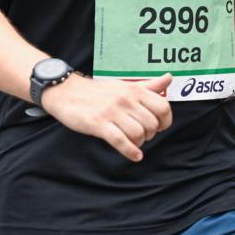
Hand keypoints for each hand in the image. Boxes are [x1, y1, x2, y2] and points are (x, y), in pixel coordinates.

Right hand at [41, 73, 173, 161]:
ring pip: (138, 134)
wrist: (65, 92)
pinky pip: (120, 141)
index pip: (162, 107)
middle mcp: (125, 100)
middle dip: (150, 134)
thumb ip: (147, 86)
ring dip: (139, 143)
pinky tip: (134, 156)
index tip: (160, 127)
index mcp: (134, 90)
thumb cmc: (96, 92)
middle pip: (151, 124)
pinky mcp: (98, 124)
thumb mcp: (123, 85)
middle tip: (142, 136)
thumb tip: (169, 78)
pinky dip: (130, 152)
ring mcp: (111, 112)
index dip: (165, 121)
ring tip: (134, 143)